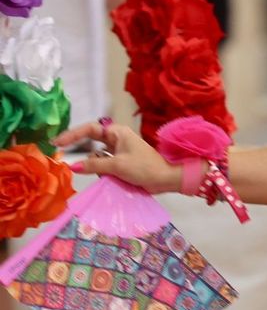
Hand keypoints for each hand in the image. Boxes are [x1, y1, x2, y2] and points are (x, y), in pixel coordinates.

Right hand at [55, 122, 182, 192]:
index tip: (57, 143)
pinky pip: (103, 165)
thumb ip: (94, 165)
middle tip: (62, 157)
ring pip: (95, 157)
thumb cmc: (145, 167)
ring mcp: (117, 152)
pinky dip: (101, 171)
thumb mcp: (117, 165)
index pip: (89, 129)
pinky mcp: (119, 163)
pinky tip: (109, 178)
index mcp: (117, 133)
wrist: (165, 179)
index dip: (72, 135)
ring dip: (95, 165)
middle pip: (90, 142)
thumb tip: (72, 166)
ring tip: (106, 173)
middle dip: (80, 151)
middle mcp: (115, 139)